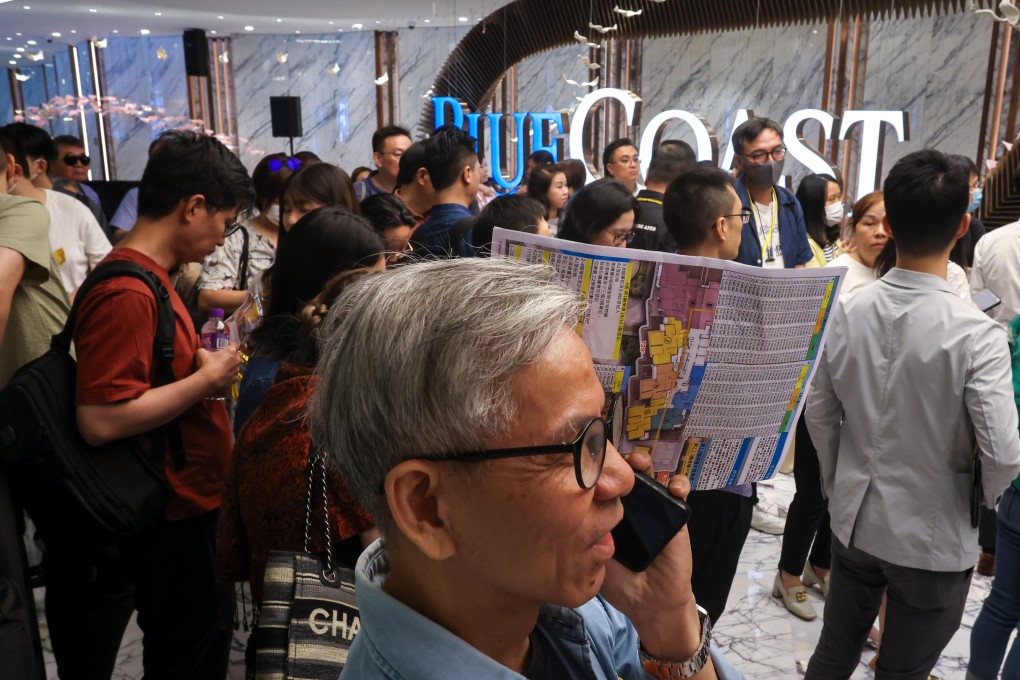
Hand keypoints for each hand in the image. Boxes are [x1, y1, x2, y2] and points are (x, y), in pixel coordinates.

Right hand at [195, 342, 241, 395]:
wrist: (208, 381)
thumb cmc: (206, 364)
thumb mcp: (201, 353)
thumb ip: (204, 350)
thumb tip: (202, 351)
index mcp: (231, 352)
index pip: (235, 344)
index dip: (231, 344)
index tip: (228, 345)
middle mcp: (237, 360)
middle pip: (237, 355)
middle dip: (232, 355)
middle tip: (224, 357)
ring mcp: (237, 371)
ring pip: (236, 366)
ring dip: (231, 366)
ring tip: (223, 368)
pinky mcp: (235, 380)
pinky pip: (234, 376)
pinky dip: (230, 376)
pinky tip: (224, 377)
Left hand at [600, 450, 702, 660]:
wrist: (650, 603)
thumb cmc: (619, 582)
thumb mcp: (594, 556)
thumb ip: (585, 536)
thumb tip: (567, 511)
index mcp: (608, 514)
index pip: (603, 484)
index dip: (597, 470)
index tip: (591, 463)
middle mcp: (630, 508)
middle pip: (624, 474)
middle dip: (620, 461)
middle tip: (616, 460)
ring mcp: (653, 510)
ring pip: (651, 476)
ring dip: (647, 463)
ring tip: (642, 463)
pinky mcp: (676, 518)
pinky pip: (679, 495)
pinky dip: (679, 485)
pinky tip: (674, 488)